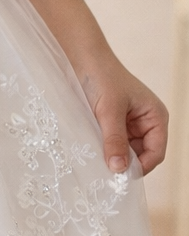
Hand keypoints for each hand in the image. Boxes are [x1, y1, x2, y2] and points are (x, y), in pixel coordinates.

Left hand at [78, 55, 167, 175]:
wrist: (80, 57)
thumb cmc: (101, 77)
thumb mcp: (109, 111)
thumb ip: (114, 140)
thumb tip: (119, 169)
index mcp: (155, 116)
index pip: (156, 152)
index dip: (141, 166)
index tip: (120, 177)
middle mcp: (146, 122)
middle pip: (140, 155)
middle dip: (125, 163)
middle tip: (105, 174)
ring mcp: (129, 124)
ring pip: (124, 152)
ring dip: (112, 156)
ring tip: (96, 161)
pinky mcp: (112, 124)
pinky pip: (112, 144)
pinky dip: (103, 149)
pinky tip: (91, 152)